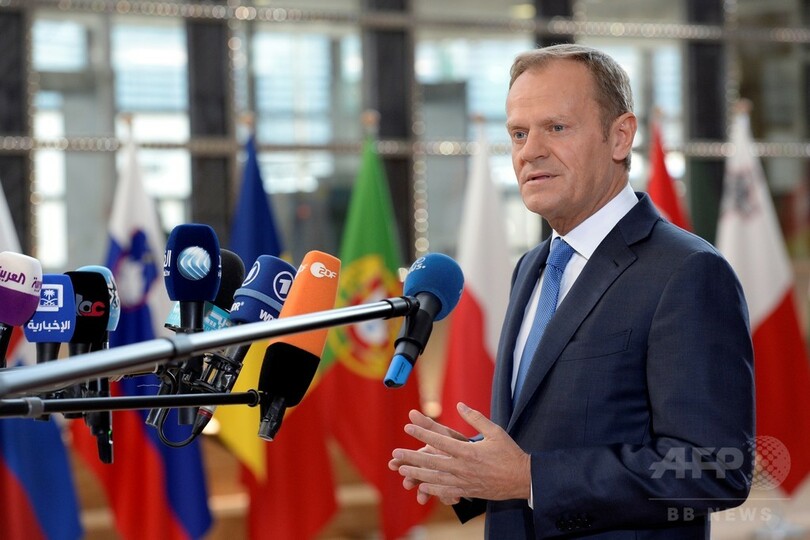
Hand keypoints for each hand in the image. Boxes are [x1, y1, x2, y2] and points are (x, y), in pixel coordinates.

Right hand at [388, 412, 467, 504]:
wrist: (475, 455)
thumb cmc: (456, 442)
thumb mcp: (443, 433)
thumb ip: (428, 424)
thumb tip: (411, 412)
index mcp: (428, 454)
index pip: (412, 457)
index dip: (402, 460)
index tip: (392, 463)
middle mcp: (432, 468)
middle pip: (418, 475)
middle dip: (411, 479)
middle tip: (406, 484)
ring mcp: (441, 479)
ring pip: (432, 488)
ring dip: (427, 493)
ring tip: (422, 499)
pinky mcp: (453, 488)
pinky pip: (449, 494)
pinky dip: (450, 497)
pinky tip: (454, 498)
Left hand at [390, 402, 530, 504]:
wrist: (523, 480)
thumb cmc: (510, 453)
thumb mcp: (495, 431)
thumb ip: (475, 418)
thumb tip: (459, 405)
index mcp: (468, 451)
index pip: (439, 440)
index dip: (422, 433)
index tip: (408, 426)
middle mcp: (463, 467)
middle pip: (431, 461)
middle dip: (411, 457)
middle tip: (394, 453)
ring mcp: (464, 481)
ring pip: (435, 478)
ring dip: (417, 473)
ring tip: (402, 469)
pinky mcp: (468, 491)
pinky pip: (447, 491)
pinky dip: (433, 489)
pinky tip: (422, 486)